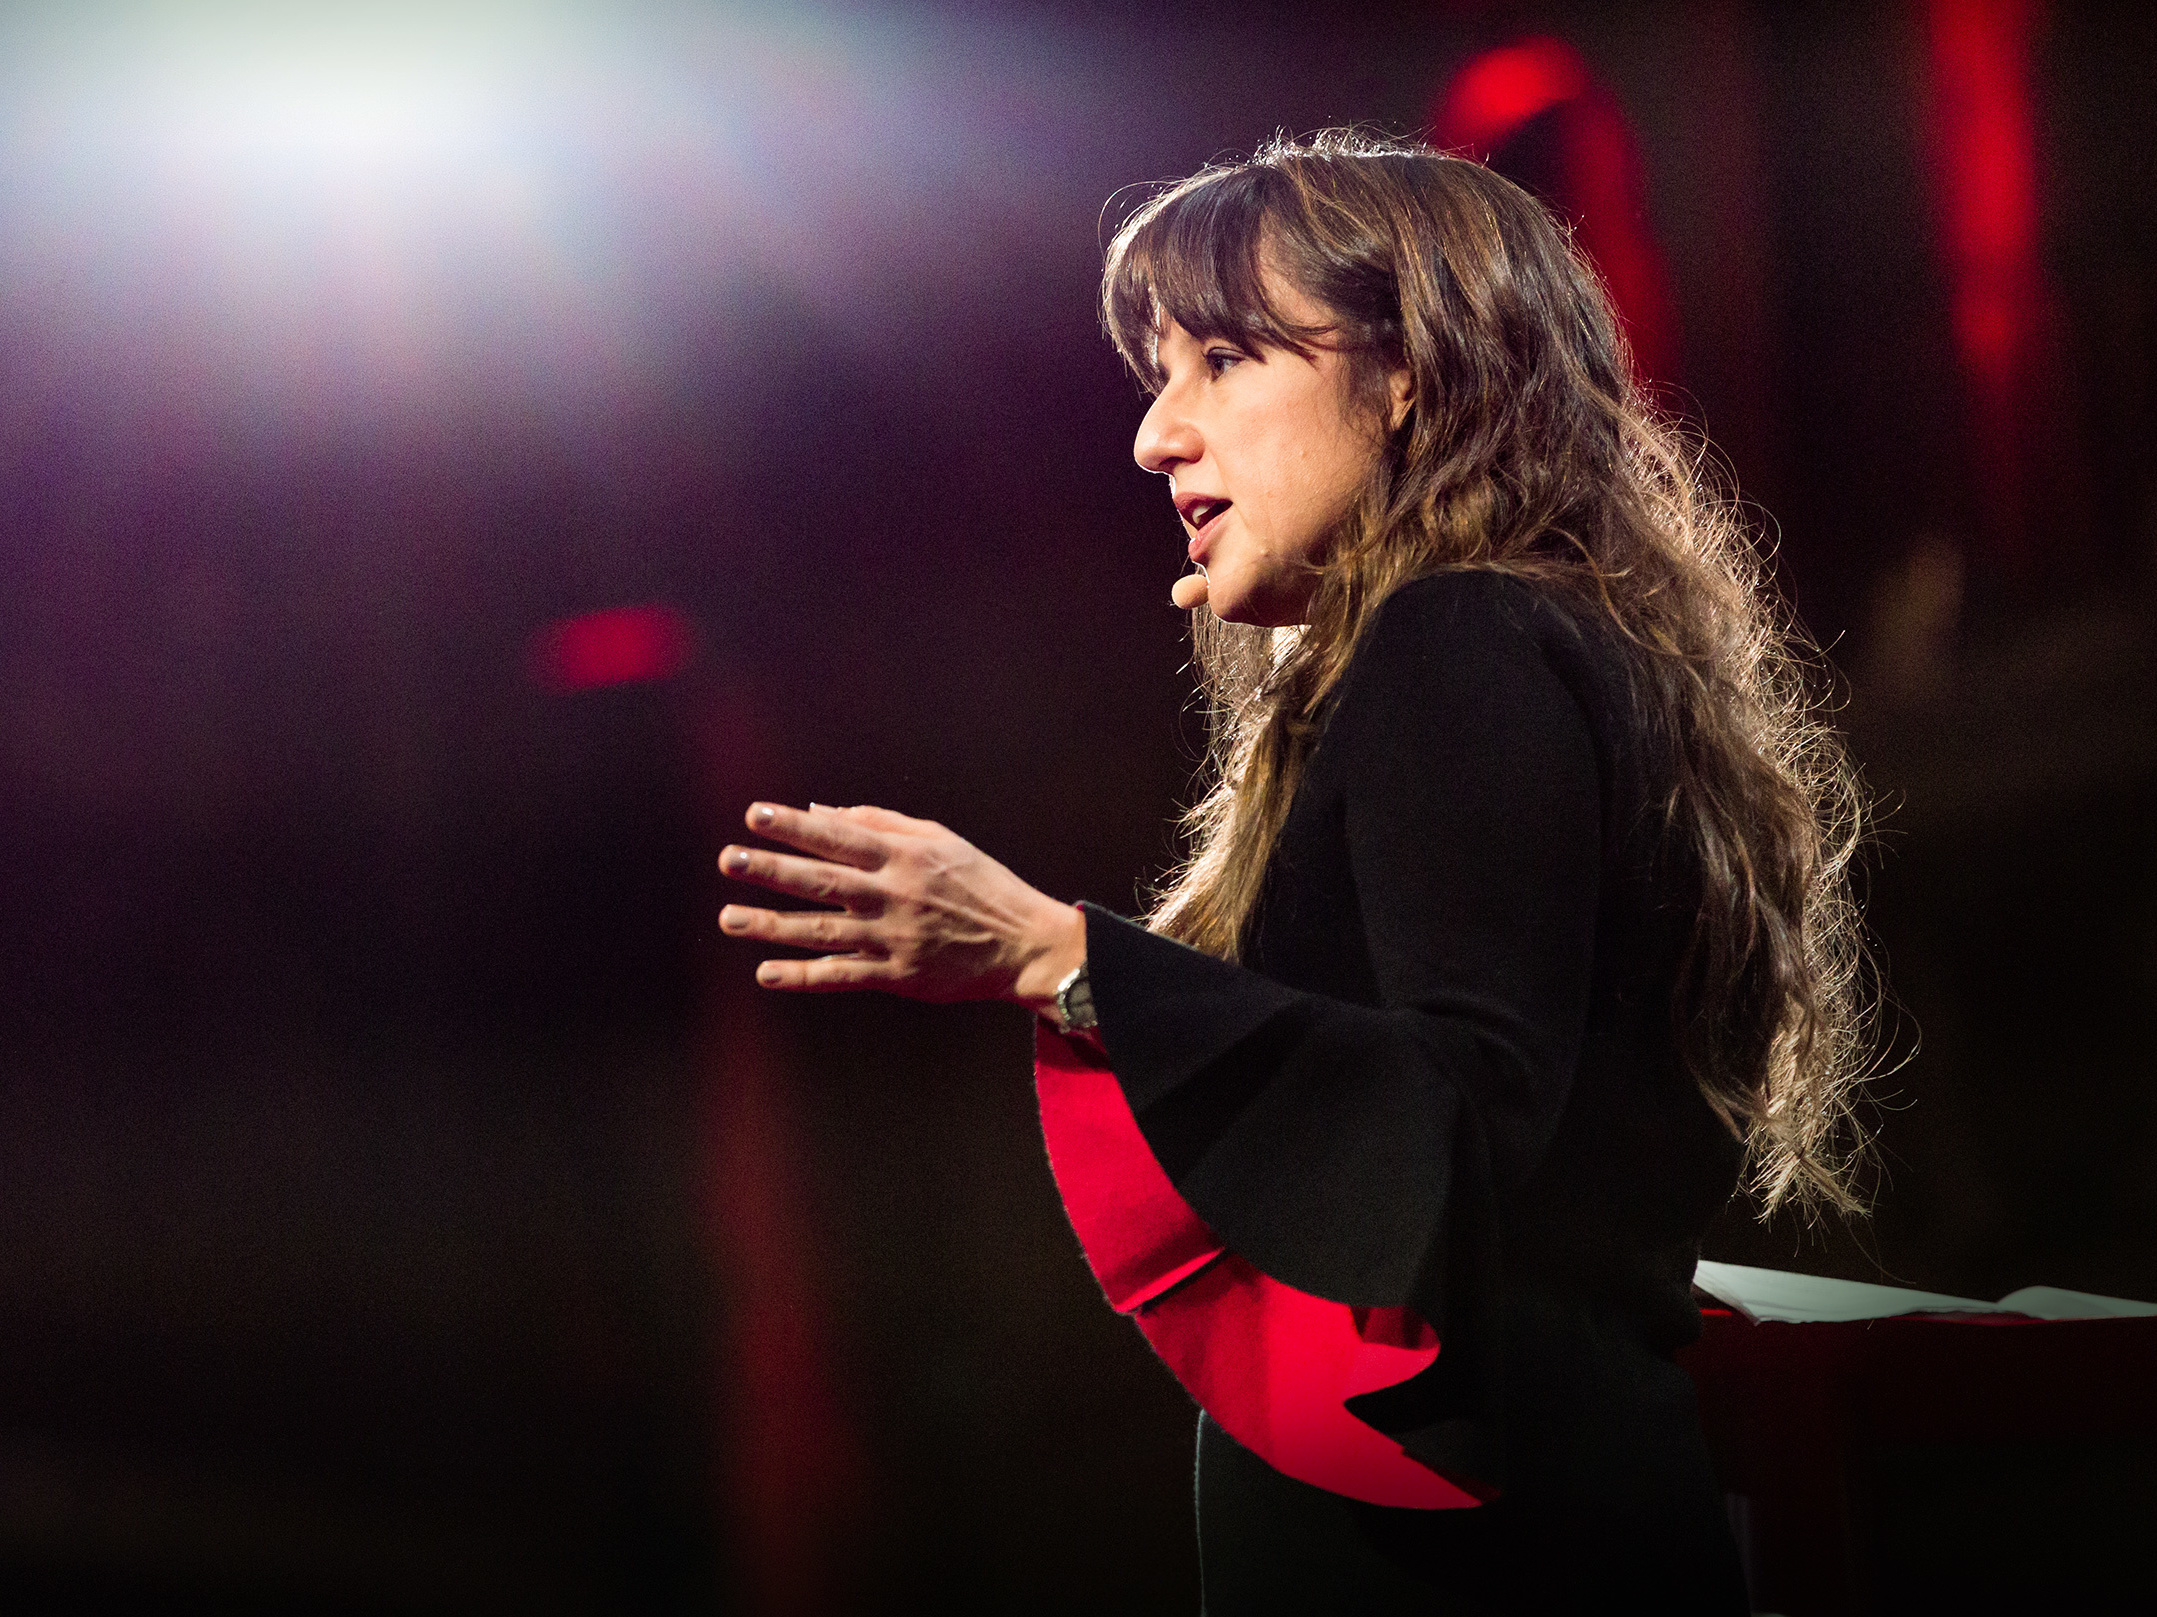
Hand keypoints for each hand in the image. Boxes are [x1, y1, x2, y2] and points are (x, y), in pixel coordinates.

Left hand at [718, 802, 1085, 1013]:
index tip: (754, 815)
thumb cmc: (980, 884)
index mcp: (905, 857)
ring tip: (728, 918)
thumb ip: (881, 823)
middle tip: (729, 859)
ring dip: (772, 925)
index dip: (795, 826)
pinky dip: (803, 976)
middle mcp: (895, 895)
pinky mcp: (897, 975)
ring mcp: (893, 938)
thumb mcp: (940, 840)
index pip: (839, 837)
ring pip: (823, 931)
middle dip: (772, 870)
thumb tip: (821, 810)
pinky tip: (766, 973)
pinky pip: (842, 975)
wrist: (1023, 944)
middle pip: (823, 881)